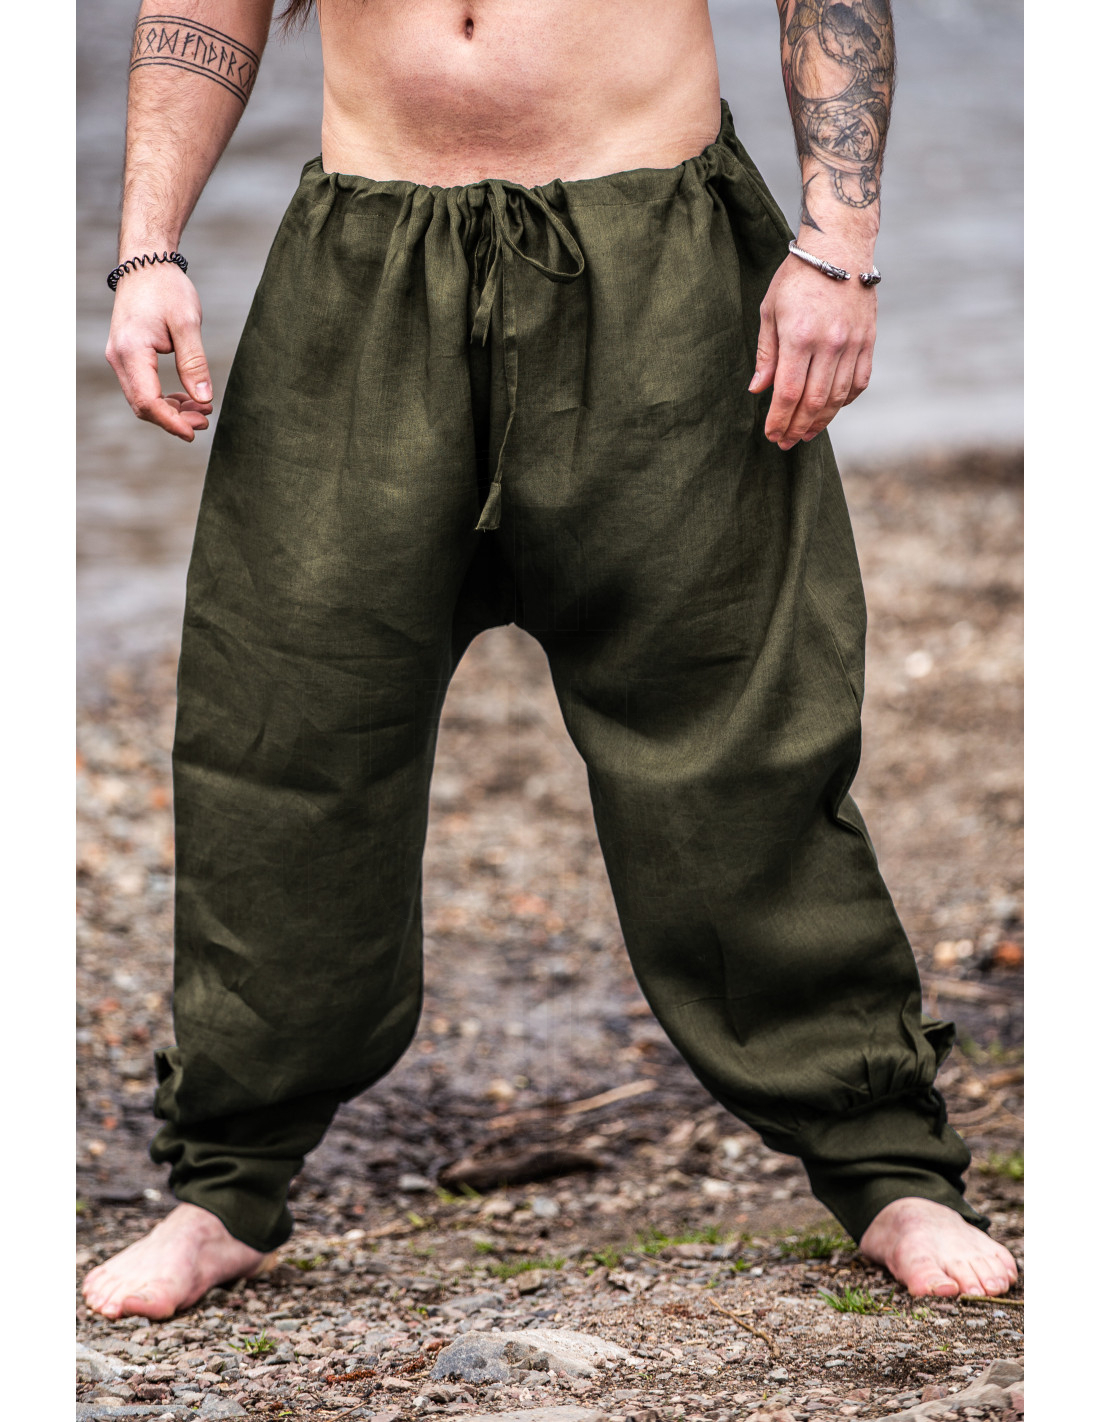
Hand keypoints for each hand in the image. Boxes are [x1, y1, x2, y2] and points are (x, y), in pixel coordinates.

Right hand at [105, 264, 213, 441]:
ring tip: (202, 412)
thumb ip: (194, 363)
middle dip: (173, 420)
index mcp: (131, 351)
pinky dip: (164, 398)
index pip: (147, 401)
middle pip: (142, 405)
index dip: (171, 422)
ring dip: (171, 411)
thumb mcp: (188, 323)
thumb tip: (204, 399)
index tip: (194, 432)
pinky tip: (187, 399)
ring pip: (142, 399)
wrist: (146, 264)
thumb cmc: (167, 289)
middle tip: (205, 421)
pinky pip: (143, 387)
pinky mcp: (127, 356)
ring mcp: (120, 357)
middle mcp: (119, 357)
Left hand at [749, 252, 875, 449]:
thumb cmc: (797, 278)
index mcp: (800, 336)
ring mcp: (853, 343)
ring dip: (821, 421)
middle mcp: (829, 343)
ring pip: (838, 397)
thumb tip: (757, 391)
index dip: (779, 419)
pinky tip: (830, 411)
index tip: (771, 435)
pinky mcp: (868, 341)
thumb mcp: (770, 311)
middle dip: (797, 427)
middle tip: (786, 442)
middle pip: (813, 401)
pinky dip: (845, 402)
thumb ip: (766, 354)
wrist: (840, 248)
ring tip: (805, 434)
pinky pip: (859, 382)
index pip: (788, 392)